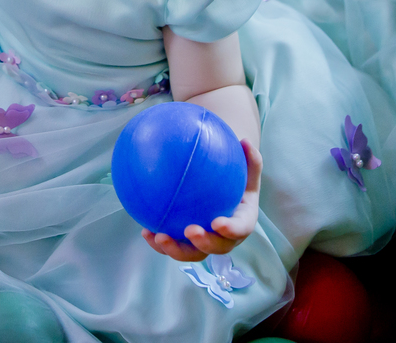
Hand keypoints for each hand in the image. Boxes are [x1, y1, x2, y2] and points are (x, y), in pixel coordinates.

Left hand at [141, 139, 261, 262]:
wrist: (226, 192)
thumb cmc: (238, 179)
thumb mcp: (247, 169)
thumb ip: (250, 158)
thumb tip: (246, 141)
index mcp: (242, 221)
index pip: (241, 229)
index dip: (231, 230)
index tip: (217, 222)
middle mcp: (225, 237)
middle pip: (216, 247)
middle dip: (203, 244)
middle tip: (190, 231)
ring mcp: (205, 243)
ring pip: (192, 253)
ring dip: (175, 249)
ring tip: (158, 236)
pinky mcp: (187, 243)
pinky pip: (174, 245)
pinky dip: (159, 242)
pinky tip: (145, 231)